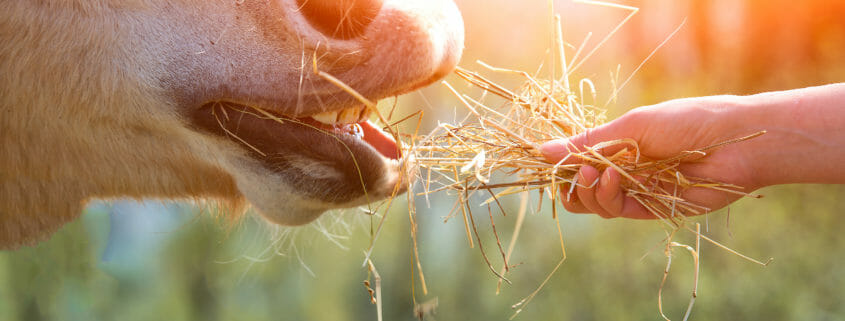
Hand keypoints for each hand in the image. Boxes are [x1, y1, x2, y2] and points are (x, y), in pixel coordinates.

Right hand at [540, 96, 763, 218]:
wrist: (735, 142)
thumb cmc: (687, 122)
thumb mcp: (630, 127)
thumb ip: (587, 144)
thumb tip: (541, 151)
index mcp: (620, 146)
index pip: (578, 162)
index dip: (561, 166)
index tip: (547, 163)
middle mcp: (626, 171)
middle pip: (580, 188)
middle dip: (569, 184)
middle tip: (572, 173)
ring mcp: (638, 192)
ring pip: (594, 203)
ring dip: (586, 190)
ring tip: (595, 173)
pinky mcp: (652, 210)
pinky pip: (616, 211)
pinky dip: (607, 196)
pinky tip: (613, 177)